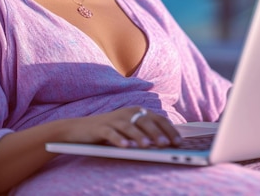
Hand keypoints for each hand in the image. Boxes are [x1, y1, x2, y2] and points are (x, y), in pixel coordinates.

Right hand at [62, 106, 181, 148]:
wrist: (81, 129)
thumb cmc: (111, 130)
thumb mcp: (130, 129)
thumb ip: (146, 132)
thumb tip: (166, 143)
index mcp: (137, 111)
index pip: (158, 119)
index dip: (169, 129)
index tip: (179, 142)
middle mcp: (127, 113)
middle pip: (145, 121)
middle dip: (157, 133)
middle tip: (166, 144)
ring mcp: (114, 119)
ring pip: (129, 126)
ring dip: (140, 136)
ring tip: (147, 146)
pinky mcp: (101, 127)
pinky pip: (111, 133)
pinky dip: (119, 139)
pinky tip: (125, 147)